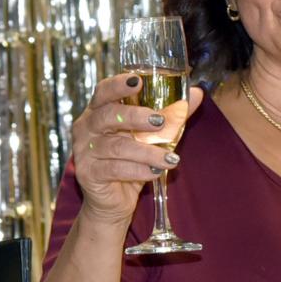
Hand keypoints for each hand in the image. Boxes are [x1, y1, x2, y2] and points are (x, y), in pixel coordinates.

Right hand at [70, 73, 204, 227]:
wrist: (113, 200)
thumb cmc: (131, 161)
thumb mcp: (150, 136)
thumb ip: (171, 114)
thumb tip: (196, 93)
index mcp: (98, 111)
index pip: (104, 91)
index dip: (118, 85)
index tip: (138, 81)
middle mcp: (86, 128)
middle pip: (108, 115)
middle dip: (135, 116)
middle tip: (160, 121)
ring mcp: (84, 151)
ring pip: (117, 146)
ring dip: (147, 152)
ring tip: (171, 159)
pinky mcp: (88, 173)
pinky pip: (115, 169)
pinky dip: (138, 171)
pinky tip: (155, 172)